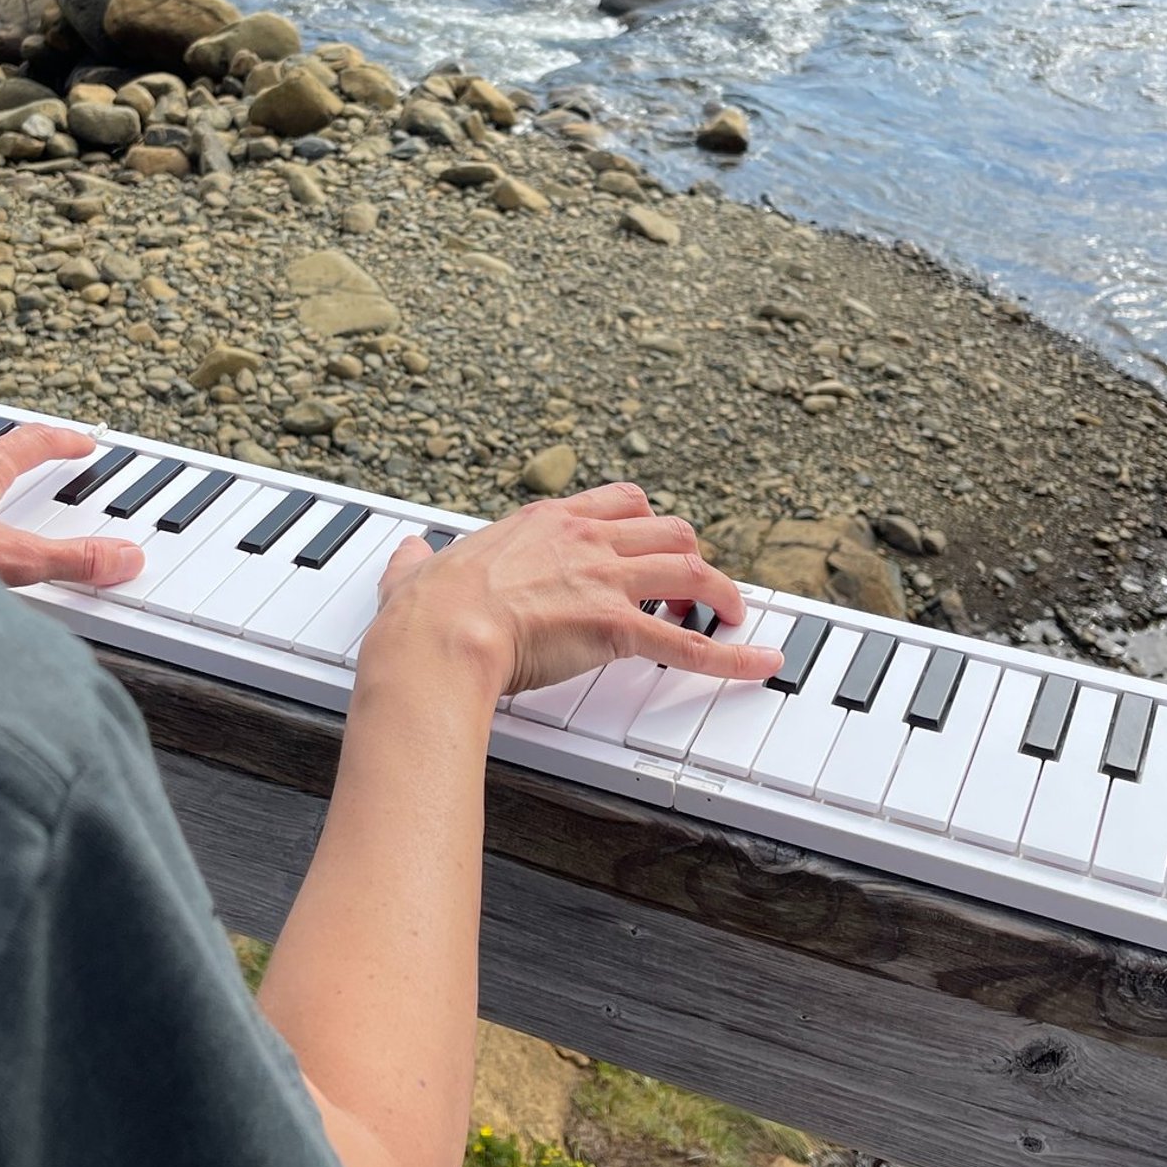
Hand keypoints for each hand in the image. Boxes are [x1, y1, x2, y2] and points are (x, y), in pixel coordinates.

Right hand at [365, 483, 782, 703]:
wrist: (441, 634)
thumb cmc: (429, 610)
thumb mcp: (418, 571)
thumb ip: (417, 561)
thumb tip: (408, 555)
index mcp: (545, 523)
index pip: (617, 502)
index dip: (644, 524)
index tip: (649, 544)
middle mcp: (584, 540)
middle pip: (667, 528)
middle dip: (690, 554)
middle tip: (695, 585)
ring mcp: (606, 580)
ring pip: (691, 569)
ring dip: (720, 592)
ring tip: (733, 614)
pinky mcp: (619, 627)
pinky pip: (691, 641)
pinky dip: (732, 656)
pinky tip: (759, 665)